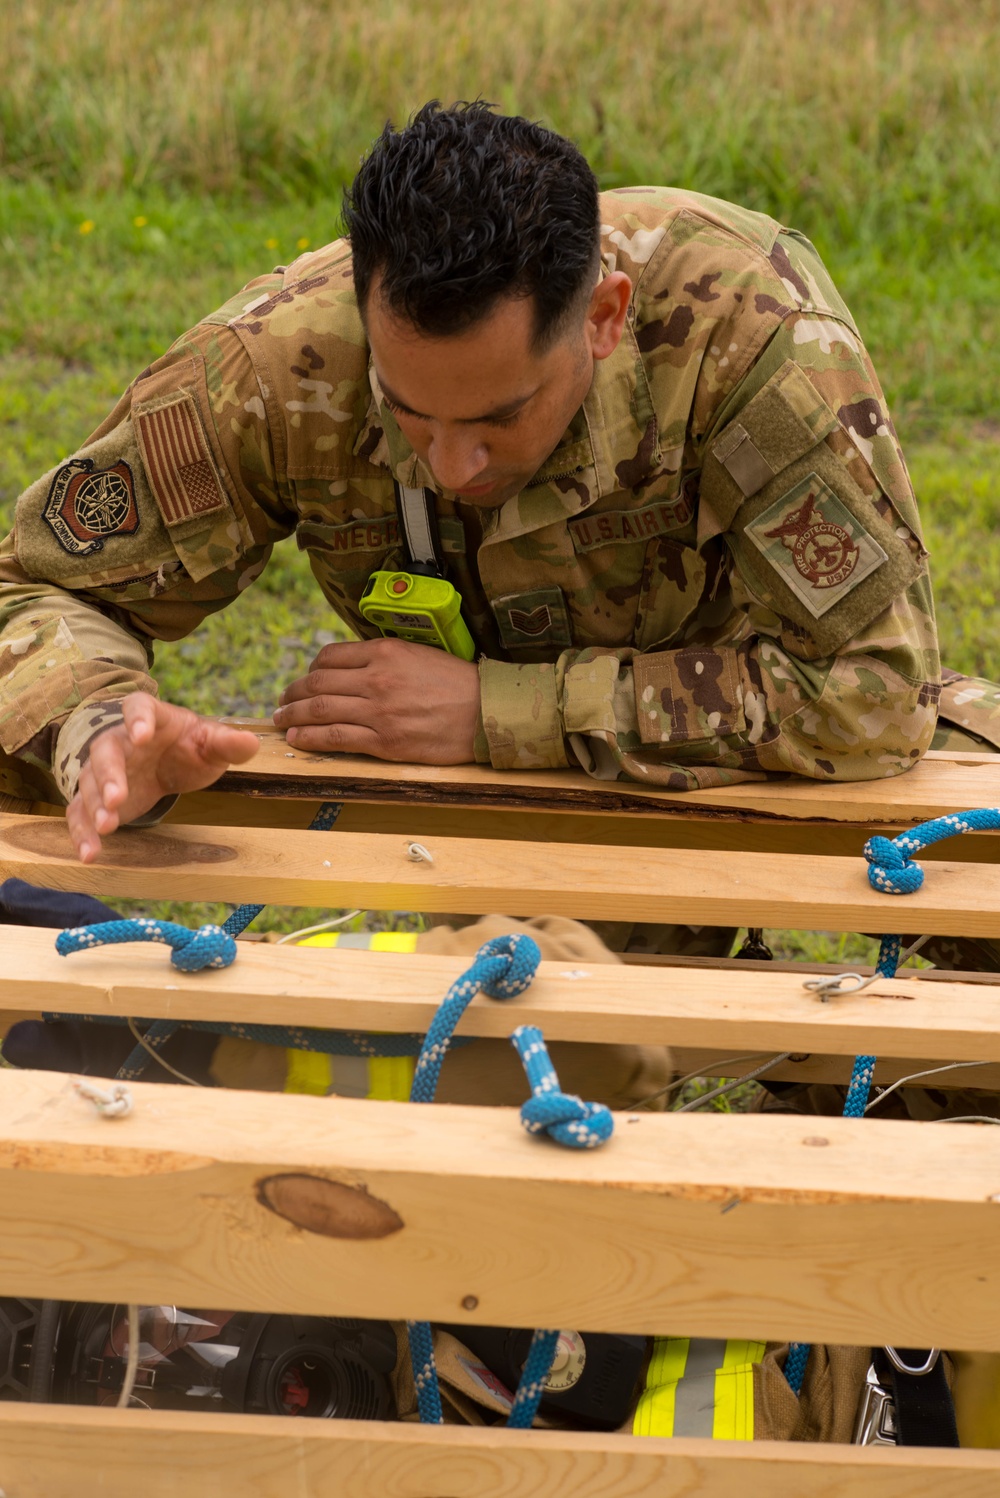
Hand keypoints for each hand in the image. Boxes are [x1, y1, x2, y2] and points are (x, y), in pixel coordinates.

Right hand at [66, 693, 259, 863]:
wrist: (170, 761)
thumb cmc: (190, 747)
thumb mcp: (212, 744)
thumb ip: (228, 744)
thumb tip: (251, 742)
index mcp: (151, 718)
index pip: (138, 707)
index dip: (138, 720)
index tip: (141, 736)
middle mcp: (120, 741)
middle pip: (106, 752)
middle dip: (109, 775)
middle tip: (118, 798)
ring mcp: (104, 770)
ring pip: (90, 783)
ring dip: (95, 805)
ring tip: (107, 828)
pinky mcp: (98, 798)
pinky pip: (80, 812)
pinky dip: (82, 832)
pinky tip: (89, 853)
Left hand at [273, 637, 480, 762]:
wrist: (487, 712)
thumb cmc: (457, 684)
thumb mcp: (419, 655)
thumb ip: (385, 658)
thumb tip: (354, 666)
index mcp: (384, 652)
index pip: (330, 657)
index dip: (309, 670)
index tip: (304, 680)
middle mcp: (377, 679)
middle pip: (317, 684)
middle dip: (291, 693)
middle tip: (281, 700)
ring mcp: (379, 711)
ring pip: (319, 711)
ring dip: (292, 715)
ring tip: (280, 720)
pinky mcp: (385, 741)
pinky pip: (336, 738)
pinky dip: (310, 738)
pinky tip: (297, 739)